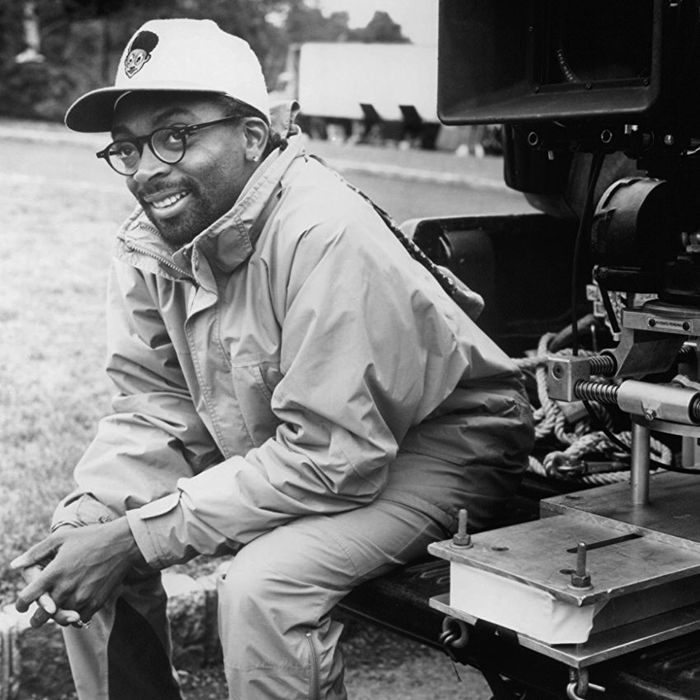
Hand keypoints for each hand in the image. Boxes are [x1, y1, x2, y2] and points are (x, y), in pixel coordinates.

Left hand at [11, 518, 144, 626]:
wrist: (123, 543)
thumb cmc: (90, 537)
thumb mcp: (61, 538)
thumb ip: (35, 553)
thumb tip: (15, 566)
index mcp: (54, 572)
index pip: (26, 598)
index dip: (20, 605)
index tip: (22, 605)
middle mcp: (65, 588)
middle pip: (40, 618)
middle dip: (36, 617)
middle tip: (40, 613)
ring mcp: (81, 597)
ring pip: (60, 619)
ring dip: (58, 615)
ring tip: (61, 607)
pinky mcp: (95, 603)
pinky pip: (78, 619)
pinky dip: (76, 616)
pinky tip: (77, 606)